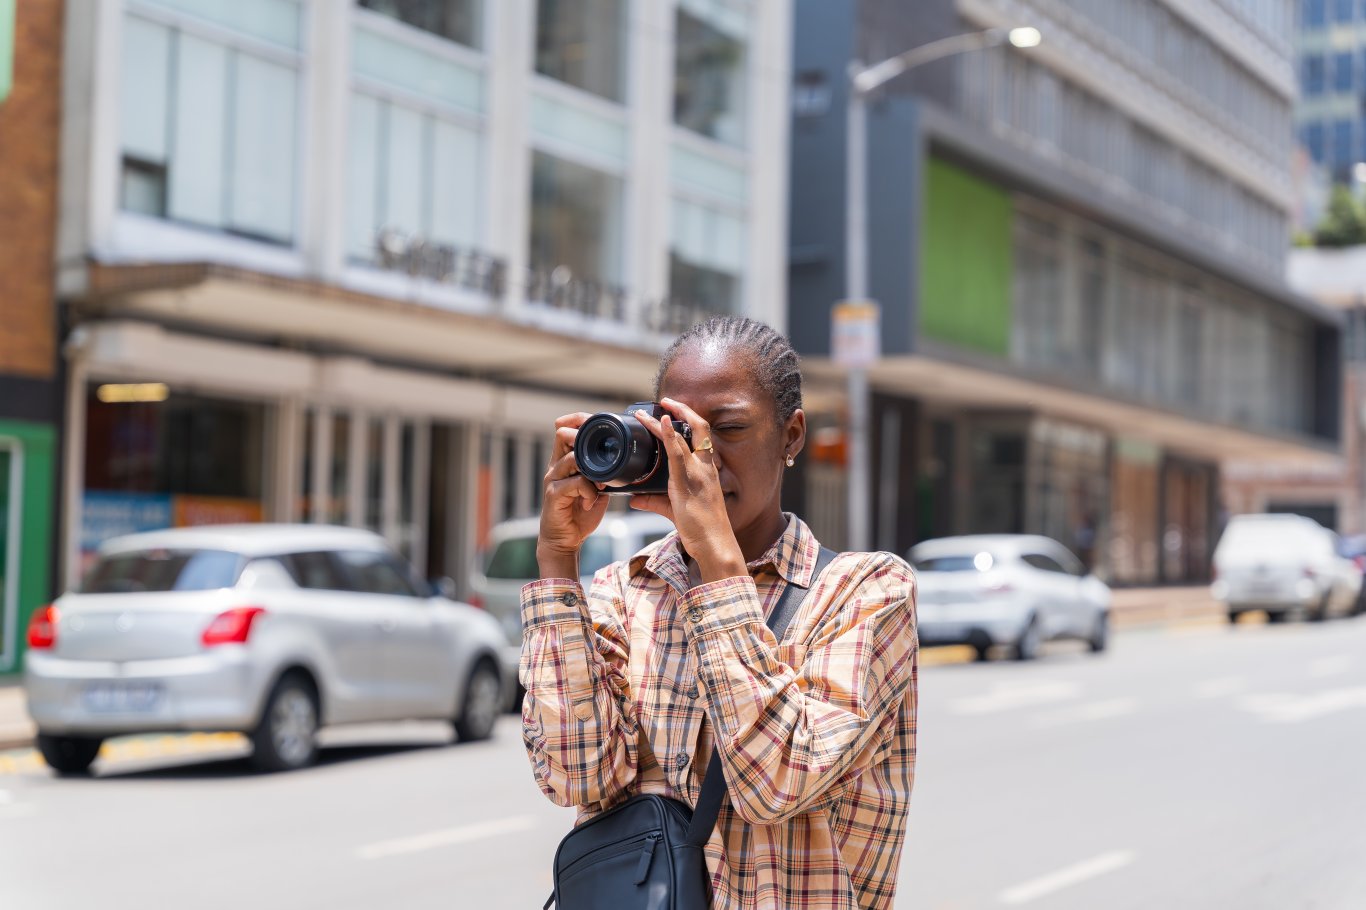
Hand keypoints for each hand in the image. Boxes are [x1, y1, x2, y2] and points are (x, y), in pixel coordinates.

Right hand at [537, 413, 610, 578]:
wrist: (564, 540)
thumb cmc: (579, 513)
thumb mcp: (595, 489)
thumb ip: (603, 474)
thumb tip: (623, 461)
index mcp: (564, 462)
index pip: (567, 431)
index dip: (579, 421)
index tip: (598, 423)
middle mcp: (556, 467)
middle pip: (563, 436)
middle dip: (584, 438)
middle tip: (601, 452)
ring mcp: (553, 479)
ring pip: (573, 459)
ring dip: (593, 470)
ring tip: (601, 484)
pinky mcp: (553, 494)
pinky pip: (574, 483)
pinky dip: (588, 490)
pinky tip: (591, 501)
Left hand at [629, 398, 746, 583]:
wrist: (716, 546)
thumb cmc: (702, 531)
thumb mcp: (676, 512)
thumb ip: (654, 502)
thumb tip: (635, 499)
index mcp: (706, 473)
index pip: (701, 439)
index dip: (689, 421)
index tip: (673, 411)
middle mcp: (706, 469)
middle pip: (700, 428)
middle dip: (684, 410)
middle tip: (666, 400)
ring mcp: (698, 474)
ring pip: (686, 436)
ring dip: (666, 420)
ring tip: (650, 409)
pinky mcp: (687, 482)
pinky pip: (677, 454)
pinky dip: (668, 435)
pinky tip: (660, 423)